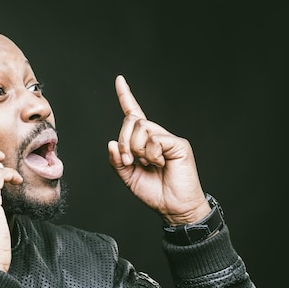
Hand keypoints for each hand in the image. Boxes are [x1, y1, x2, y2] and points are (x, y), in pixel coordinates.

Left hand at [107, 75, 210, 224]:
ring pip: (141, 127)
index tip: (119, 79)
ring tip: (146, 164)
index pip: (133, 113)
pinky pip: (154, 139)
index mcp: (143, 141)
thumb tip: (110, 142)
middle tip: (129, 161)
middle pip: (131, 121)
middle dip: (123, 142)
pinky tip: (160, 164)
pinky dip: (151, 154)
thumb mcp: (127, 177)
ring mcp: (167, 138)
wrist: (173, 207)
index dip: (126, 96)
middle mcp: (155, 136)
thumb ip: (116, 161)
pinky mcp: (178, 144)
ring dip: (136, 148)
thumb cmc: (153, 192)